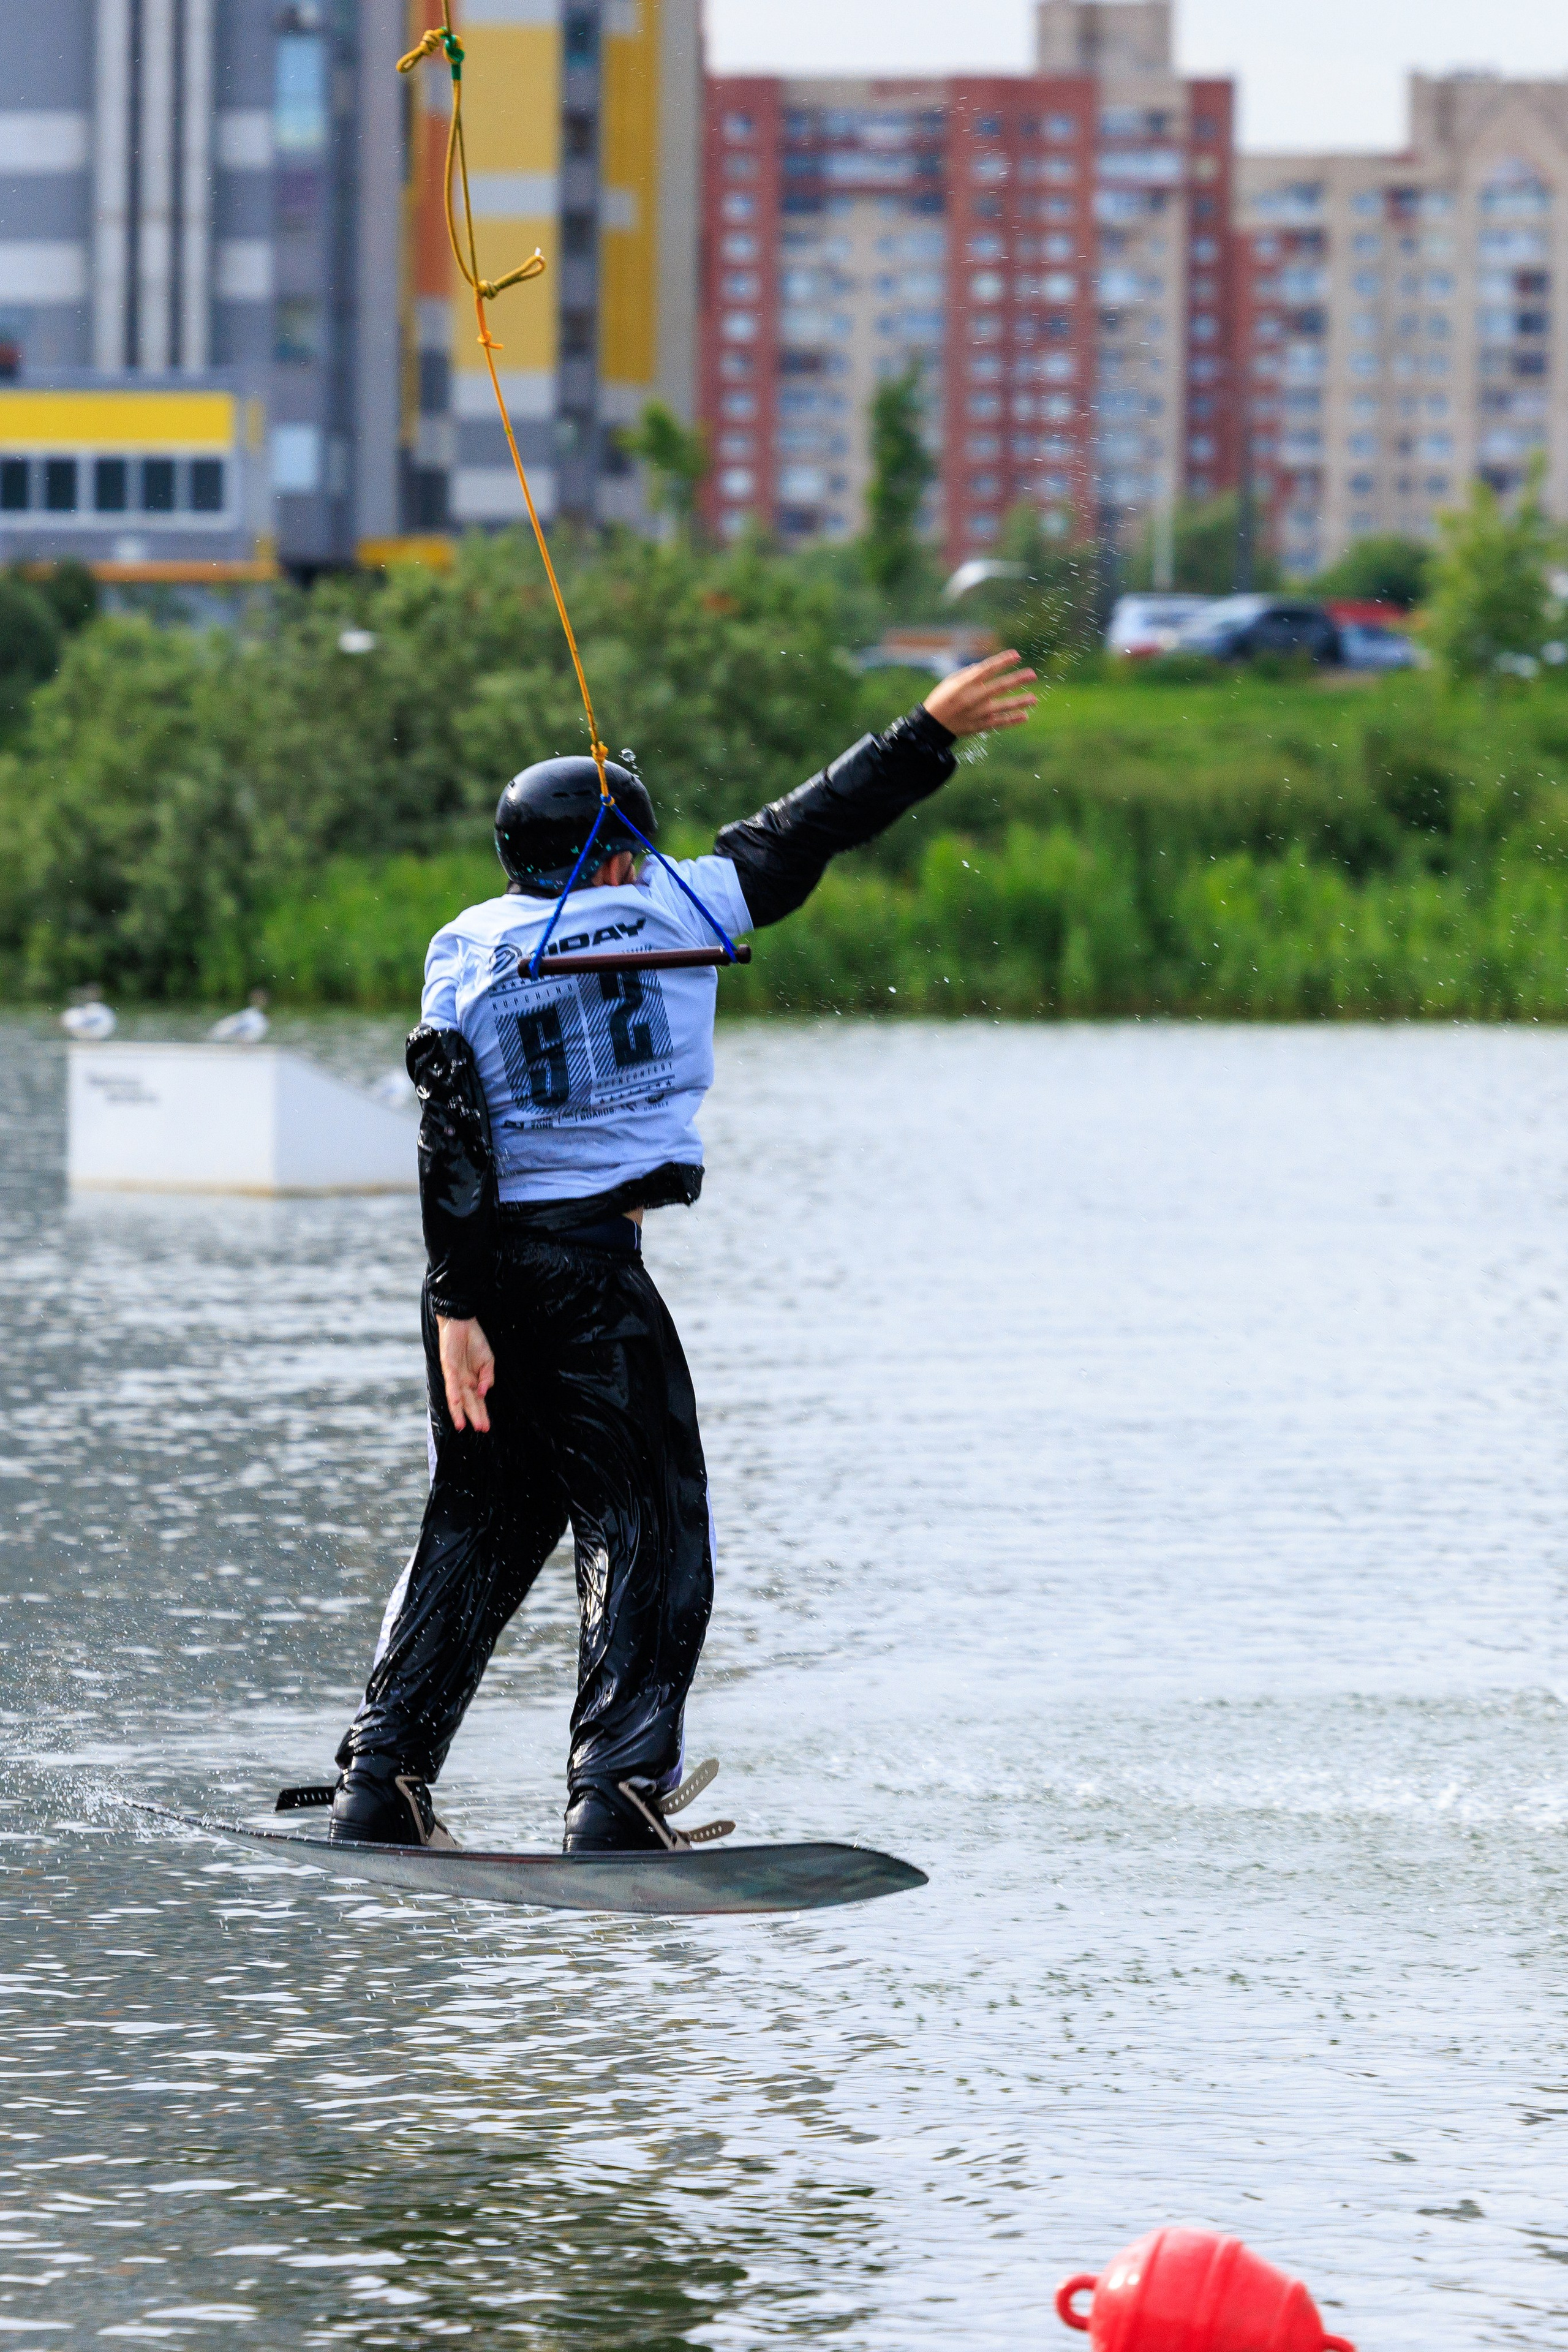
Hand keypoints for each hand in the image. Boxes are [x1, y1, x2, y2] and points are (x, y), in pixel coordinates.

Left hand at [438, 1315, 495, 1433]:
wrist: (463, 1322)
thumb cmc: (474, 1341)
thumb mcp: (488, 1361)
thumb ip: (487, 1378)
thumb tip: (484, 1392)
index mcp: (472, 1380)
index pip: (477, 1401)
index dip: (481, 1413)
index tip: (486, 1427)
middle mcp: (462, 1381)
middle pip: (468, 1402)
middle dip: (474, 1416)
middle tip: (482, 1429)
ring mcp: (454, 1375)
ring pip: (457, 1397)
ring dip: (460, 1411)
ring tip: (464, 1425)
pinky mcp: (448, 1366)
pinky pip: (451, 1383)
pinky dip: (453, 1393)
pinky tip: (456, 1403)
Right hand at [923, 649, 1036, 738]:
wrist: (932, 726)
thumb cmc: (941, 699)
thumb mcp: (951, 682)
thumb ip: (969, 674)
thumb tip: (985, 668)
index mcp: (966, 684)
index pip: (988, 669)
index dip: (1003, 661)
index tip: (1017, 655)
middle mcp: (974, 697)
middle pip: (1000, 686)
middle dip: (1018, 679)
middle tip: (1033, 674)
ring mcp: (978, 713)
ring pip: (1004, 706)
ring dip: (1020, 701)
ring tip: (1034, 698)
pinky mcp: (980, 725)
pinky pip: (999, 722)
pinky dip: (1012, 720)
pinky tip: (1024, 716)